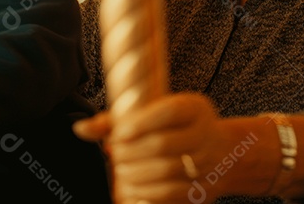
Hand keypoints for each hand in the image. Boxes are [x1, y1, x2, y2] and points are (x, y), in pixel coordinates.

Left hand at [77, 93, 234, 203]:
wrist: (223, 153)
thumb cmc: (177, 129)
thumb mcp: (156, 114)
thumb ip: (117, 120)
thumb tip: (80, 129)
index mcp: (194, 108)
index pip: (169, 112)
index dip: (140, 124)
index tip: (117, 135)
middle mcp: (205, 133)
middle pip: (163, 145)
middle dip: (131, 153)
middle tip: (114, 156)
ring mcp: (208, 163)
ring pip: (167, 172)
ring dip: (136, 175)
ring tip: (120, 174)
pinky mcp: (204, 189)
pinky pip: (173, 195)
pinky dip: (147, 194)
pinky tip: (131, 191)